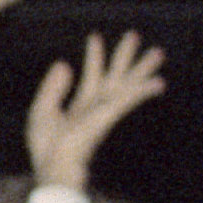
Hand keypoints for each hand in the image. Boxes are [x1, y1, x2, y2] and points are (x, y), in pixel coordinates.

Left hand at [24, 32, 168, 186]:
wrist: (53, 167)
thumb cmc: (47, 149)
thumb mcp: (42, 111)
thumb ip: (52, 87)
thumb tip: (64, 64)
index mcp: (82, 106)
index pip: (92, 75)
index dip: (94, 56)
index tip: (95, 37)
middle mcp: (97, 107)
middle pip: (115, 77)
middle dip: (124, 57)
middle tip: (134, 35)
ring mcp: (104, 112)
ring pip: (128, 85)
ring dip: (142, 69)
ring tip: (158, 52)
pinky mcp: (108, 117)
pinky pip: (129, 100)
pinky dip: (143, 90)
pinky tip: (160, 82)